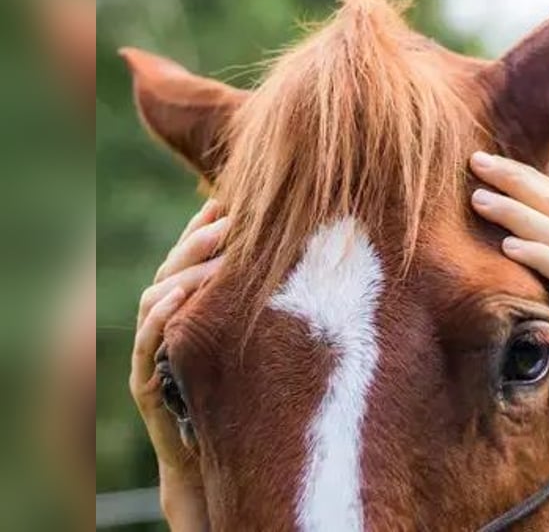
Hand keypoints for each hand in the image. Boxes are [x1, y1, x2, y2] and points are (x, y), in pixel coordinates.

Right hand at [129, 199, 226, 528]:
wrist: (217, 453)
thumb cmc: (238, 389)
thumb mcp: (250, 337)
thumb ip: (257, 302)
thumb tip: (298, 261)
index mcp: (188, 309)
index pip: (189, 257)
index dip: (203, 226)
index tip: (228, 201)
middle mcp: (165, 323)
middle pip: (172, 268)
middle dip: (199, 240)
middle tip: (230, 218)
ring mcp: (151, 350)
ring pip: (156, 297)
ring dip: (186, 271)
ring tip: (218, 251)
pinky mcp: (145, 382)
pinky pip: (144, 344)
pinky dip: (159, 316)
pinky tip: (180, 295)